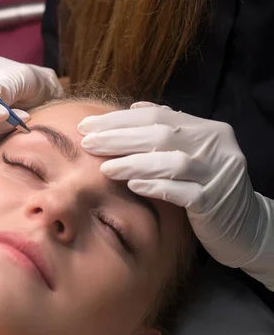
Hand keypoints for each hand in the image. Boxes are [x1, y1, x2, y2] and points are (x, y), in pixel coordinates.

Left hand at [79, 102, 273, 288]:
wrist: (246, 226)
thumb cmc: (208, 187)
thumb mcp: (192, 153)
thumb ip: (168, 129)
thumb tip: (133, 108)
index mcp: (207, 129)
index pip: (157, 116)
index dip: (120, 119)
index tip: (88, 125)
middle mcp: (216, 145)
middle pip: (161, 135)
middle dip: (119, 138)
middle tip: (87, 143)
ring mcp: (218, 173)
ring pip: (171, 162)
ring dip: (133, 163)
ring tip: (104, 168)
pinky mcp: (216, 202)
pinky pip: (183, 192)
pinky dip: (156, 186)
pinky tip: (133, 186)